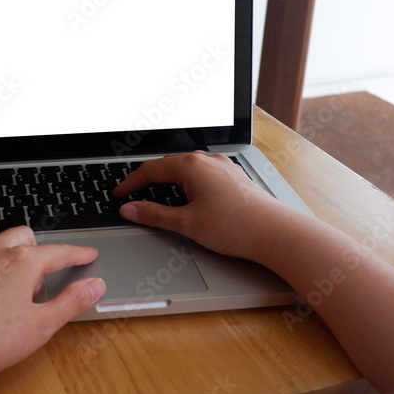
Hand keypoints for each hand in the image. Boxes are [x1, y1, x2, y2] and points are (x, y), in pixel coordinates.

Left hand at [0, 226, 104, 392]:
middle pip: (25, 238)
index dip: (77, 254)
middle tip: (35, 287)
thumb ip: (71, 302)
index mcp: (22, 262)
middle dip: (37, 253)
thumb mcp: (40, 327)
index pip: (59, 252)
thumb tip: (94, 286)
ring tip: (6, 292)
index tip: (87, 254)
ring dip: (8, 256)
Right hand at [112, 151, 293, 260]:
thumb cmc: (235, 225)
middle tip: (132, 195)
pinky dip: (186, 183)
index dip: (130, 184)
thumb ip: (153, 214)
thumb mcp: (186, 222)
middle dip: (147, 180)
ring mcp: (222, 167)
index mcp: (191, 165)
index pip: (150, 170)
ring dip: (167, 180)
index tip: (118, 195)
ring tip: (156, 196)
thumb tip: (131, 209)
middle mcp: (207, 160)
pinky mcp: (233, 177)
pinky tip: (187, 198)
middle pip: (167, 165)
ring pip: (186, 169)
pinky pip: (202, 174)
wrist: (275, 233)